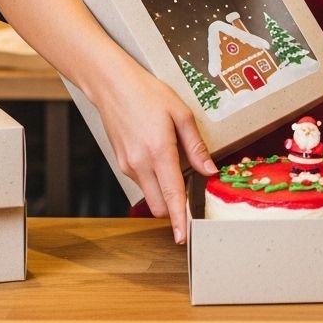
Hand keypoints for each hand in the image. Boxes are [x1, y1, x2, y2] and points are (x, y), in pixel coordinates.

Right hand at [92, 60, 217, 243]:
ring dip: (163, 190)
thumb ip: (196, 145)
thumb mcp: (181, 113)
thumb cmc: (148, 94)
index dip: (179, 219)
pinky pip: (141, 181)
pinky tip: (158, 154)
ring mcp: (127, 166)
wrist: (112, 86)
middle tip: (189, 185)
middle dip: (173, 205)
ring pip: (149, 194)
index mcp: (159, 152)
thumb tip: (209, 170)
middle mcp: (140, 164)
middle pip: (158, 205)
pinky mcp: (121, 163)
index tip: (184, 237)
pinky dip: (153, 178)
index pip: (171, 195)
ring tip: (172, 159)